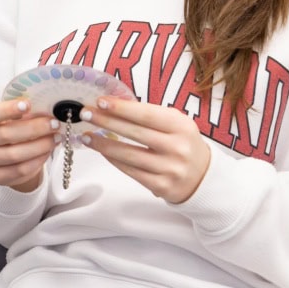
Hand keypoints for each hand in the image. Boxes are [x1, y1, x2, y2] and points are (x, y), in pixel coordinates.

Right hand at [0, 99, 57, 191]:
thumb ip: (27, 111)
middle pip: (6, 134)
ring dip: (39, 146)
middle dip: (34, 128)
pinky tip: (48, 151)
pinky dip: (37, 160)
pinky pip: (20, 170)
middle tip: (53, 124)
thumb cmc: (15, 127)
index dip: (7, 109)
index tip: (27, 104)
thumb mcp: (18, 115)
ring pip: (14, 154)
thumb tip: (48, 108)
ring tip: (55, 138)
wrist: (11, 154)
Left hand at [80, 98, 211, 203]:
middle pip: (135, 133)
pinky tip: (101, 150)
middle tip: (85, 114)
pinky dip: (113, 159)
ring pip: (129, 155)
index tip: (100, 101)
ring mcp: (169, 169)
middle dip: (106, 122)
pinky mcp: (161, 186)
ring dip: (103, 144)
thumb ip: (151, 115)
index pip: (146, 115)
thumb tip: (114, 105)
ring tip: (85, 135)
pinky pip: (131, 171)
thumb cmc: (182, 143)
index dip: (121, 108)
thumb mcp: (176, 124)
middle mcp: (177, 147)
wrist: (203, 177)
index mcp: (181, 126)